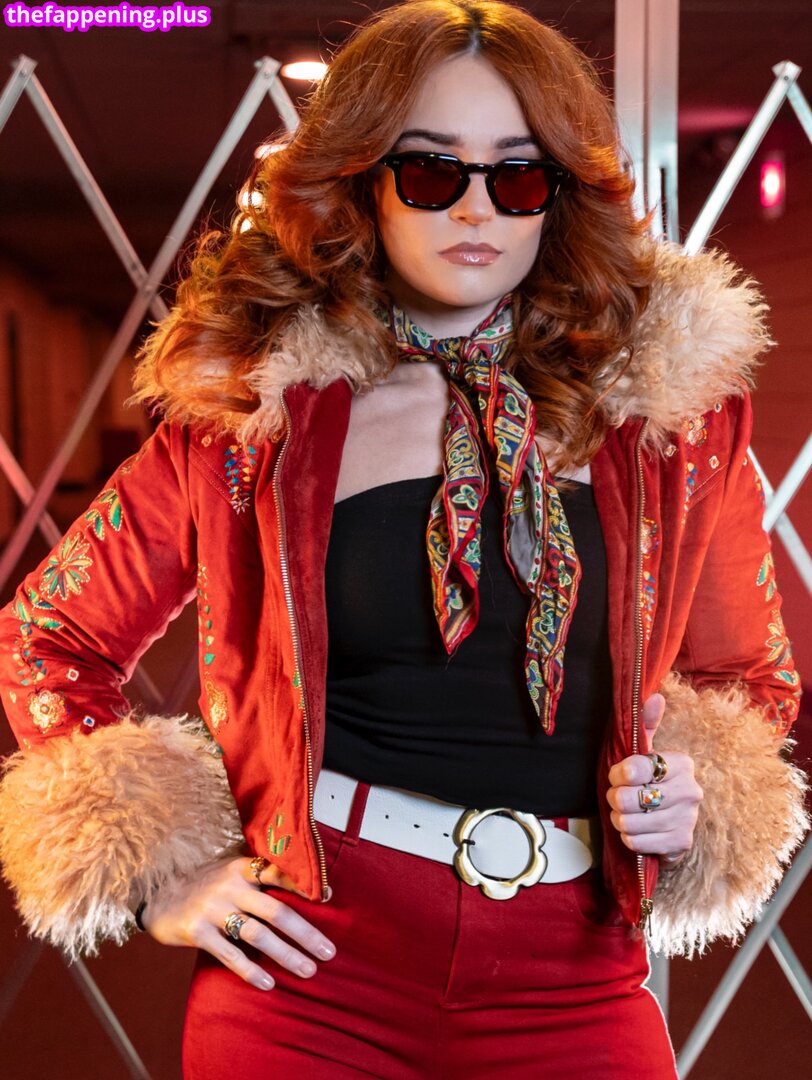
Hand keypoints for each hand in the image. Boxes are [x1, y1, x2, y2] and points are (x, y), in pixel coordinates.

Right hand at [139, 856, 336, 990]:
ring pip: (258, 934)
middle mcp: (230, 885)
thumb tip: (305, 895)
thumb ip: (259, 880)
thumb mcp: (230, 872)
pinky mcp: (197, 931)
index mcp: (242, 868)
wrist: (157, 894)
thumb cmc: (205, 885)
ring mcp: (213, 908)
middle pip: (276, 911)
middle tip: (328, 952)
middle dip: (305, 933)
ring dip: (286, 955)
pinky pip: (229, 955)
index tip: (329, 898)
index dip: (305, 884)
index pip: (279, 873)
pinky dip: (251, 970)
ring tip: (308, 971)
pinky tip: (269, 984)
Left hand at [606, 693, 702, 864]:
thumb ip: (646, 724)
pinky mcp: (681, 844)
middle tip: (617, 797)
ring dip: (619, 819)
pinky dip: (628, 838)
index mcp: (682, 764)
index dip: (619, 773)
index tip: (616, 775)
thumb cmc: (652, 782)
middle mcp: (691, 791)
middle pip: (632, 798)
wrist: (671, 823)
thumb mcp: (647, 752)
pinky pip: (637, 842)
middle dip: (616, 799)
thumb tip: (654, 695)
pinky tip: (636, 830)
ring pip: (631, 823)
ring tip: (624, 814)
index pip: (640, 767)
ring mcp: (688, 819)